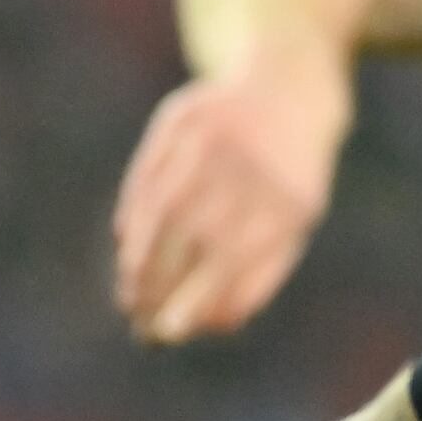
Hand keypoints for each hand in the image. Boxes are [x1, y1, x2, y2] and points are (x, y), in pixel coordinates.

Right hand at [113, 58, 348, 345]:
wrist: (288, 89)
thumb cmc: (289, 178)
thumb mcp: (293, 223)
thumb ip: (261, 274)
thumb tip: (213, 324)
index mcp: (289, 200)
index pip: (237, 258)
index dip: (200, 295)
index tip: (172, 330)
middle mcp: (250, 164)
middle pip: (194, 234)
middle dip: (161, 282)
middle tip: (140, 320)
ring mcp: (213, 136)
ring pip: (162, 206)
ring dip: (140, 256)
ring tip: (130, 294)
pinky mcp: (180, 116)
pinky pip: (146, 174)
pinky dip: (133, 213)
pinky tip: (128, 248)